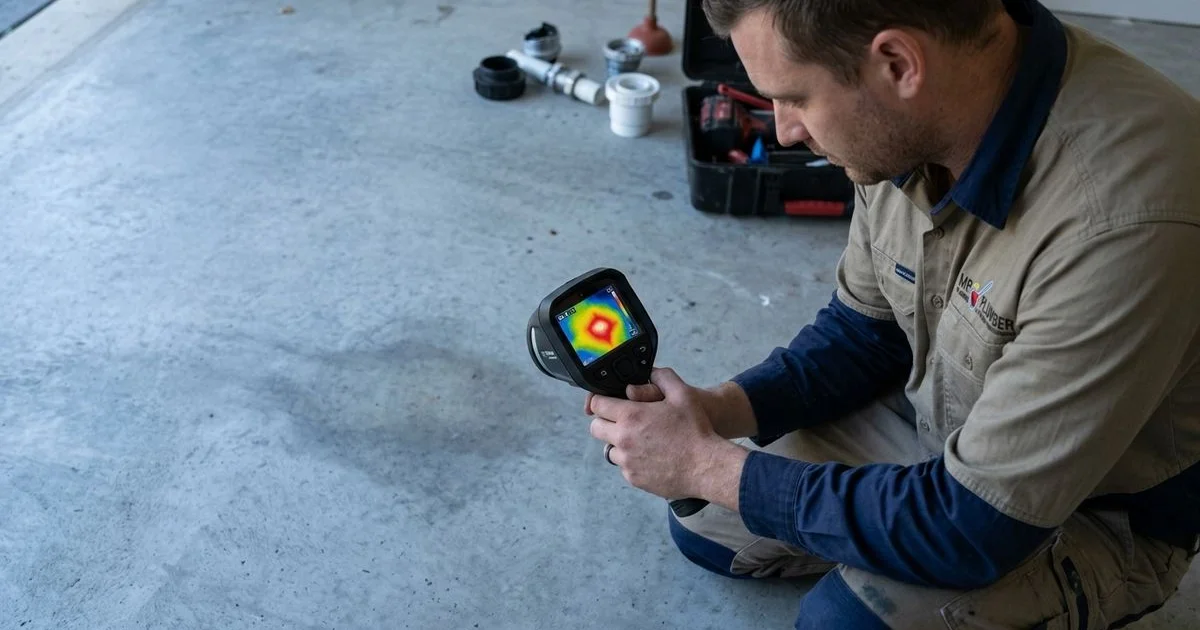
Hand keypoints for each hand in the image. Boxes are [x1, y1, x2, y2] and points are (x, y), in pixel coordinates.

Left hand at [586, 368, 746, 506]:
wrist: (706, 467)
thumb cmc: (696, 430)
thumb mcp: (683, 395)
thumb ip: (663, 378)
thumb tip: (650, 371)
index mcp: (631, 416)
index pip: (597, 405)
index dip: (601, 401)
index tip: (608, 402)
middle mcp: (623, 439)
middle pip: (596, 428)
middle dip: (605, 422)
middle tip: (623, 420)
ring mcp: (627, 461)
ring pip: (609, 449)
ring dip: (619, 443)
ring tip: (641, 440)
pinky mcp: (633, 478)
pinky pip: (623, 467)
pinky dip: (632, 461)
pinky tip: (650, 456)